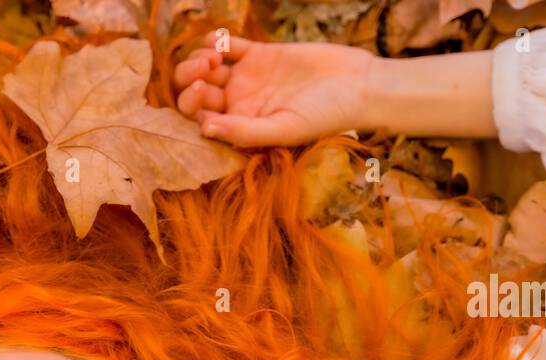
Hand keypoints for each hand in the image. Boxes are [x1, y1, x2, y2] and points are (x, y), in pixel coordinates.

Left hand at [174, 31, 374, 146]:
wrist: (357, 86)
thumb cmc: (325, 117)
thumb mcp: (284, 129)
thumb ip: (244, 132)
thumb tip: (204, 130)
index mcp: (238, 126)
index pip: (198, 118)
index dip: (191, 105)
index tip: (204, 92)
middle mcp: (237, 104)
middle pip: (194, 91)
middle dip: (188, 79)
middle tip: (206, 70)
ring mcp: (246, 78)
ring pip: (205, 67)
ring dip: (199, 58)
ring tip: (215, 56)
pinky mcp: (259, 54)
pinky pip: (227, 45)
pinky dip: (216, 40)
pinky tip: (221, 41)